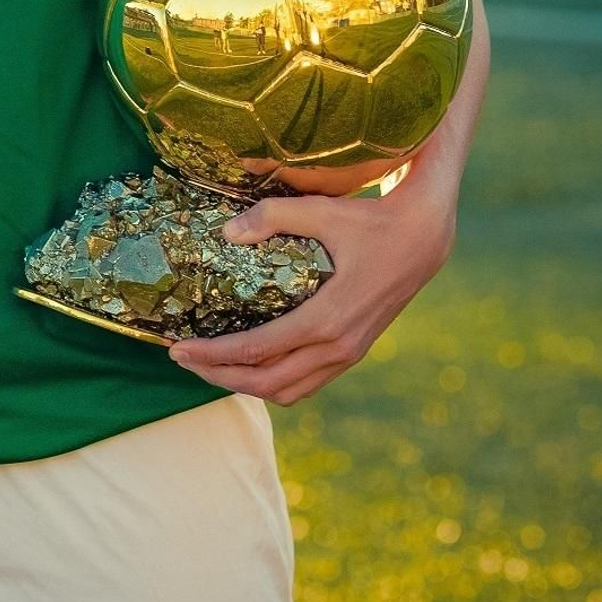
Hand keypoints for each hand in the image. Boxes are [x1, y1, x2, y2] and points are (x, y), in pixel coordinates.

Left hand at [166, 180, 457, 405]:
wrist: (424, 238)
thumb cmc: (372, 220)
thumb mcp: (323, 210)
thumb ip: (273, 217)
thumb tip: (226, 233)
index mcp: (327, 318)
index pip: (257, 350)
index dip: (213, 354)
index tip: (177, 347)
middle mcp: (338, 346)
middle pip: (266, 382)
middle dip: (219, 376)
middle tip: (182, 358)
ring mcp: (348, 353)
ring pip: (287, 391)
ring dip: (245, 385)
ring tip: (210, 365)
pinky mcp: (353, 351)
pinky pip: (306, 383)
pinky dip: (273, 381)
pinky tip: (251, 361)